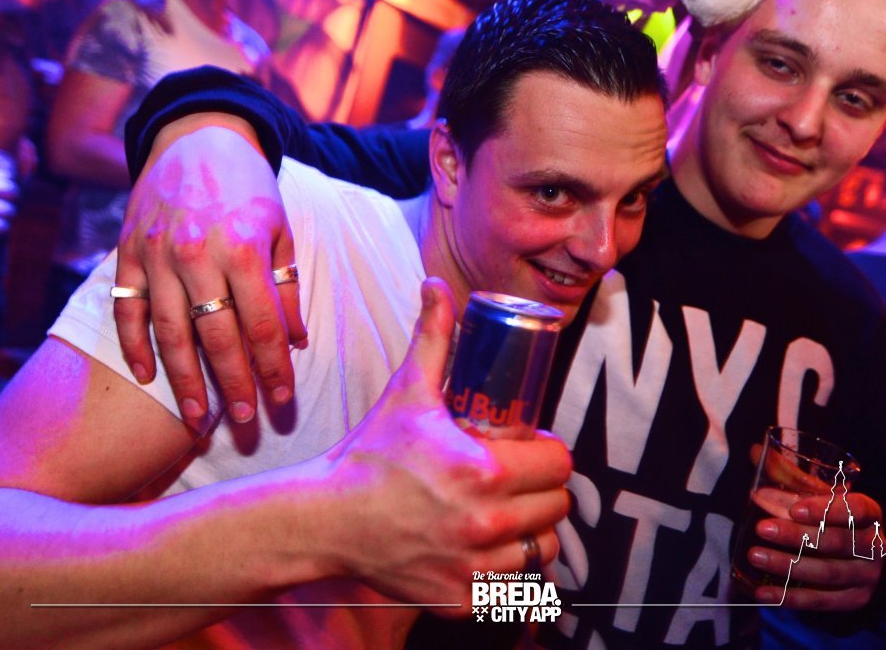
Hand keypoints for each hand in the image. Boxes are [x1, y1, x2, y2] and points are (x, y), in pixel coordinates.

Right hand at [113, 122, 305, 426]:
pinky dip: (135, 347)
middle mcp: (197, 254)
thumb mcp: (281, 229)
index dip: (274, 369)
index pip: (263, 326)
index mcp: (244, 247)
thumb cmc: (248, 187)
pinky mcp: (127, 252)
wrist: (196, 136)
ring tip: (198, 420)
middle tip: (247, 424)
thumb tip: (296, 343)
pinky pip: (128, 310)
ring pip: (170, 334)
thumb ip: (286, 287)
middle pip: (218, 338)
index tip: (282, 401)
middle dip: (234, 387)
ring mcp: (156, 254)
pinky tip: (147, 378)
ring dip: (184, 382)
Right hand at [324, 278, 570, 614]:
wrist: (326, 518)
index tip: (528, 447)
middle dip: (542, 489)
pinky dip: (505, 573)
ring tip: (505, 512)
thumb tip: (437, 285)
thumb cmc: (370, 455)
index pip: (560, 463)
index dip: (548, 452)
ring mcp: (475, 568)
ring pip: (541, 549)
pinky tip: (484, 548)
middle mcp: (486, 523)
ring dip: (530, 531)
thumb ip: (432, 337)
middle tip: (517, 478)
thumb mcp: (407, 391)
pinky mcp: (461, 599)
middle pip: (556, 506)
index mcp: (485, 470)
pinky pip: (511, 587)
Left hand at [743, 491, 884, 609]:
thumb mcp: (824, 498)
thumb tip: (755, 451)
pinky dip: (790, 598)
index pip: (855, 510)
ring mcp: (867, 576)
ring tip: (755, 555)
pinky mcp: (855, 601)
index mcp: (870, 514)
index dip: (826, 510)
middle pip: (838, 542)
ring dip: (788, 566)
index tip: (793, 508)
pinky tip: (762, 593)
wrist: (863, 561)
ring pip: (828, 573)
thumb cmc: (835, 520)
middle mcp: (875, 546)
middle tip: (761, 528)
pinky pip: (821, 602)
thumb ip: (793, 478)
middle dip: (796, 536)